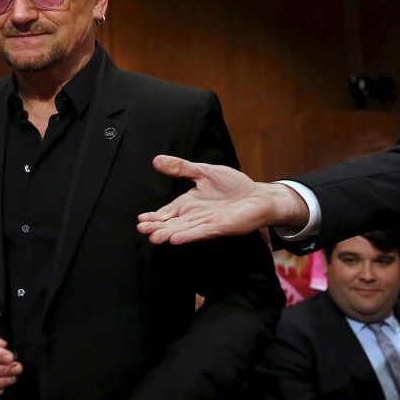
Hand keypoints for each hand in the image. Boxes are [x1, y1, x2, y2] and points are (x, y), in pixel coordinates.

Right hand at [137, 155, 308, 244]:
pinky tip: (176, 239)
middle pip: (172, 224)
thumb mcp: (204, 172)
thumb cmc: (234, 186)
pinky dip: (189, 235)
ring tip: (154, 237)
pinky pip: (202, 232)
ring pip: (184, 230)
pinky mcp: (220, 226)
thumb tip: (157, 160)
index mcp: (189, 203)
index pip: (168, 212)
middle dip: (157, 227)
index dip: (154, 217)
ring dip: (169, 234)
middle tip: (142, 230)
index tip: (141, 220)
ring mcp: (207, 223)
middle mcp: (196, 216)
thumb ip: (181, 168)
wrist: (258, 196)